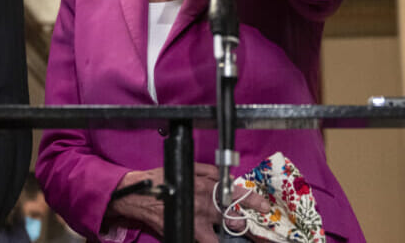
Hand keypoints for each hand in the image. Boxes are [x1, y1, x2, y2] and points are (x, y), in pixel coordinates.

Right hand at [107, 165, 269, 242]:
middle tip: (246, 226)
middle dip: (242, 224)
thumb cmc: (164, 179)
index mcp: (208, 189)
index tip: (264, 207)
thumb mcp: (190, 169)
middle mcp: (205, 207)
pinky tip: (212, 237)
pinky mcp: (186, 233)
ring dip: (227, 236)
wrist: (140, 195)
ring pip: (220, 237)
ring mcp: (196, 224)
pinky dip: (210, 240)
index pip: (237, 195)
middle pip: (233, 220)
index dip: (254, 201)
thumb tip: (231, 179)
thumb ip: (212, 173)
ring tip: (231, 234)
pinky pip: (204, 242)